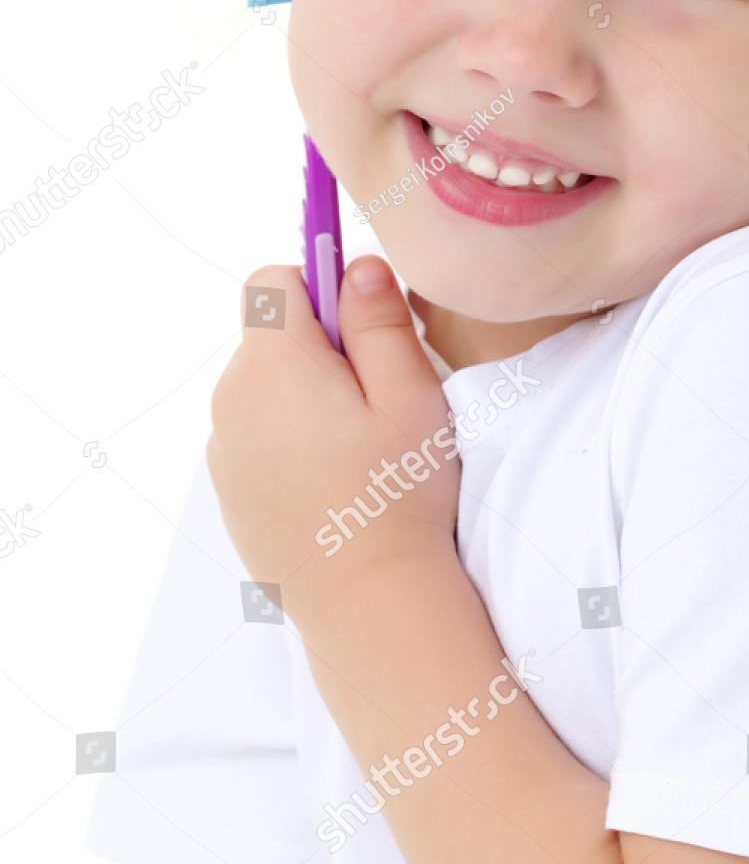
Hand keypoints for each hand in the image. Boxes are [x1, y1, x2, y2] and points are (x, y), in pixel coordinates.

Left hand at [207, 256, 458, 624]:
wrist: (364, 598)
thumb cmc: (395, 495)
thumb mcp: (410, 394)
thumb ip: (380, 321)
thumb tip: (359, 265)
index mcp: (274, 364)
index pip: (274, 280)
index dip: (321, 286)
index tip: (364, 323)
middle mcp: (232, 397)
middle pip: (272, 334)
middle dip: (322, 346)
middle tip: (379, 397)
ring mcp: (224, 445)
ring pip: (267, 385)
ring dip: (307, 393)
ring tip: (359, 446)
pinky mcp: (230, 485)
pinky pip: (258, 431)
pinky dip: (292, 436)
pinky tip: (335, 479)